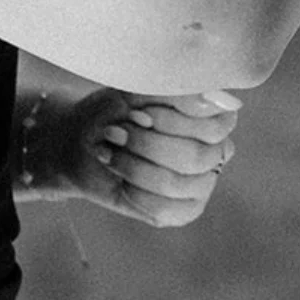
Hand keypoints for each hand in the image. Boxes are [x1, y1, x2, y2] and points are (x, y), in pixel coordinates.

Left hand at [38, 88, 240, 227]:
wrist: (82, 141)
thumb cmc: (115, 109)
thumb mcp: (138, 89)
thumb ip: (174, 90)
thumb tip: (210, 96)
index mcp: (217, 116)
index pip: (215, 126)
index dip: (172, 122)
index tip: (137, 112)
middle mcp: (217, 149)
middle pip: (196, 157)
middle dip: (146, 145)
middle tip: (114, 131)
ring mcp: (203, 182)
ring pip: (176, 183)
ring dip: (133, 166)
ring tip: (109, 151)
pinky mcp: (184, 210)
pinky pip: (164, 209)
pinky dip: (133, 191)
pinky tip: (120, 177)